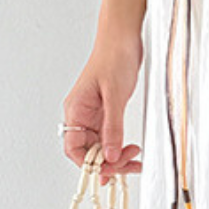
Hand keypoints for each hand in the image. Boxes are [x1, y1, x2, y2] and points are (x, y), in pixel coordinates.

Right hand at [61, 34, 143, 184]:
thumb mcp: (115, 96)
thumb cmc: (114, 57)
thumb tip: (110, 155)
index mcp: (76, 110)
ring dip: (116, 156)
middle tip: (129, 163)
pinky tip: (130, 152)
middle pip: (89, 151)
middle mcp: (81, 115)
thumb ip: (113, 127)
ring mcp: (93, 115)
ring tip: (135, 159)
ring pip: (100, 147)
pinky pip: (109, 137)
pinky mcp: (106, 112)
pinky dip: (119, 147)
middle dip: (108, 162)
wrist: (122, 38)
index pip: (74, 148)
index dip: (90, 163)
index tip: (108, 170)